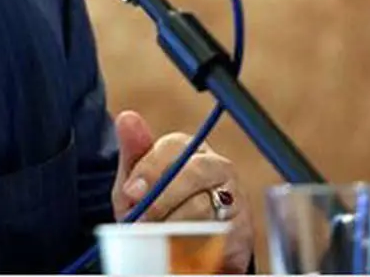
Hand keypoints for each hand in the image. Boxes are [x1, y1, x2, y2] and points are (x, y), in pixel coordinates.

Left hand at [111, 110, 253, 273]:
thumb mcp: (138, 182)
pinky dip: (190, 247)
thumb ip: (133, 153)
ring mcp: (234, 197)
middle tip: (140, 219)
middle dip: (161, 199)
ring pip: (204, 208)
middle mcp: (218, 167)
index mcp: (190, 148)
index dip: (151, 169)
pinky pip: (216, 239)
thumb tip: (127, 118)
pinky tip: (175, 251)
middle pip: (195, 173)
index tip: (130, 192)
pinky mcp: (243, 231)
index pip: (175, 146)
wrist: (182, 249)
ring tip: (153, 238)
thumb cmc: (157, 205)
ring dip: (172, 226)